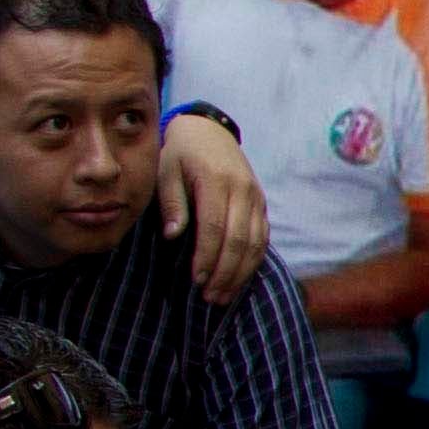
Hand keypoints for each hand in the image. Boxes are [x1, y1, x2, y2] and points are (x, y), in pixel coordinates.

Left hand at [155, 111, 269, 301]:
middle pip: (239, 239)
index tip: (196, 279)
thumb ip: (171, 202)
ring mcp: (256, 197)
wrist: (208, 131)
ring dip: (240, 273)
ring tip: (222, 295)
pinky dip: (252, 261)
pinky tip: (238, 278)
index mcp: (215, 180)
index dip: (207, 256)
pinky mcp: (261, 204)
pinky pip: (262, 238)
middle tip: (209, 296)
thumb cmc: (179, 154)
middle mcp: (242, 189)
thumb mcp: (165, 171)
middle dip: (225, 272)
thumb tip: (174, 236)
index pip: (215, 226)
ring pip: (255, 242)